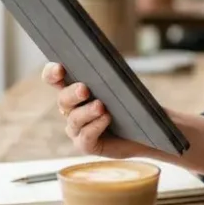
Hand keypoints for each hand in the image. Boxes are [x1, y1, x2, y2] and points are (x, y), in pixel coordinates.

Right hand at [41, 62, 203, 177]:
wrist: (151, 128)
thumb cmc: (134, 102)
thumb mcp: (123, 84)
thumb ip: (109, 74)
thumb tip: (104, 59)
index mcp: (75, 90)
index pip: (54, 79)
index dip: (52, 73)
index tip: (59, 68)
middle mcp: (71, 110)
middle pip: (62, 100)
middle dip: (72, 93)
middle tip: (84, 89)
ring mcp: (77, 129)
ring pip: (74, 120)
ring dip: (86, 112)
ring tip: (101, 106)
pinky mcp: (87, 145)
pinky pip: (84, 138)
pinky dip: (94, 127)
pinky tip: (106, 119)